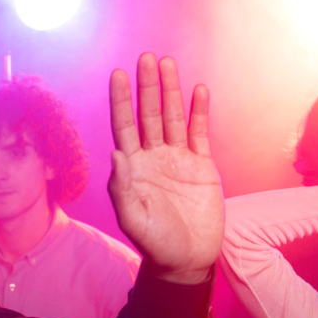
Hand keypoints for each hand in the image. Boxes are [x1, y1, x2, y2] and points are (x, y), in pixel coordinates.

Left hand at [107, 54, 222, 284]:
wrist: (187, 260)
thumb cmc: (155, 243)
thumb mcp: (134, 219)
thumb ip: (123, 188)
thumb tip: (116, 152)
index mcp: (132, 168)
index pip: (124, 126)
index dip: (121, 100)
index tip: (118, 74)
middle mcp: (153, 157)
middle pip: (148, 115)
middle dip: (146, 86)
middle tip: (146, 57)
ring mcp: (177, 159)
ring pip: (172, 117)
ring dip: (170, 91)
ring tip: (167, 63)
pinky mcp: (202, 166)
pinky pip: (199, 132)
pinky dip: (198, 112)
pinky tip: (197, 90)